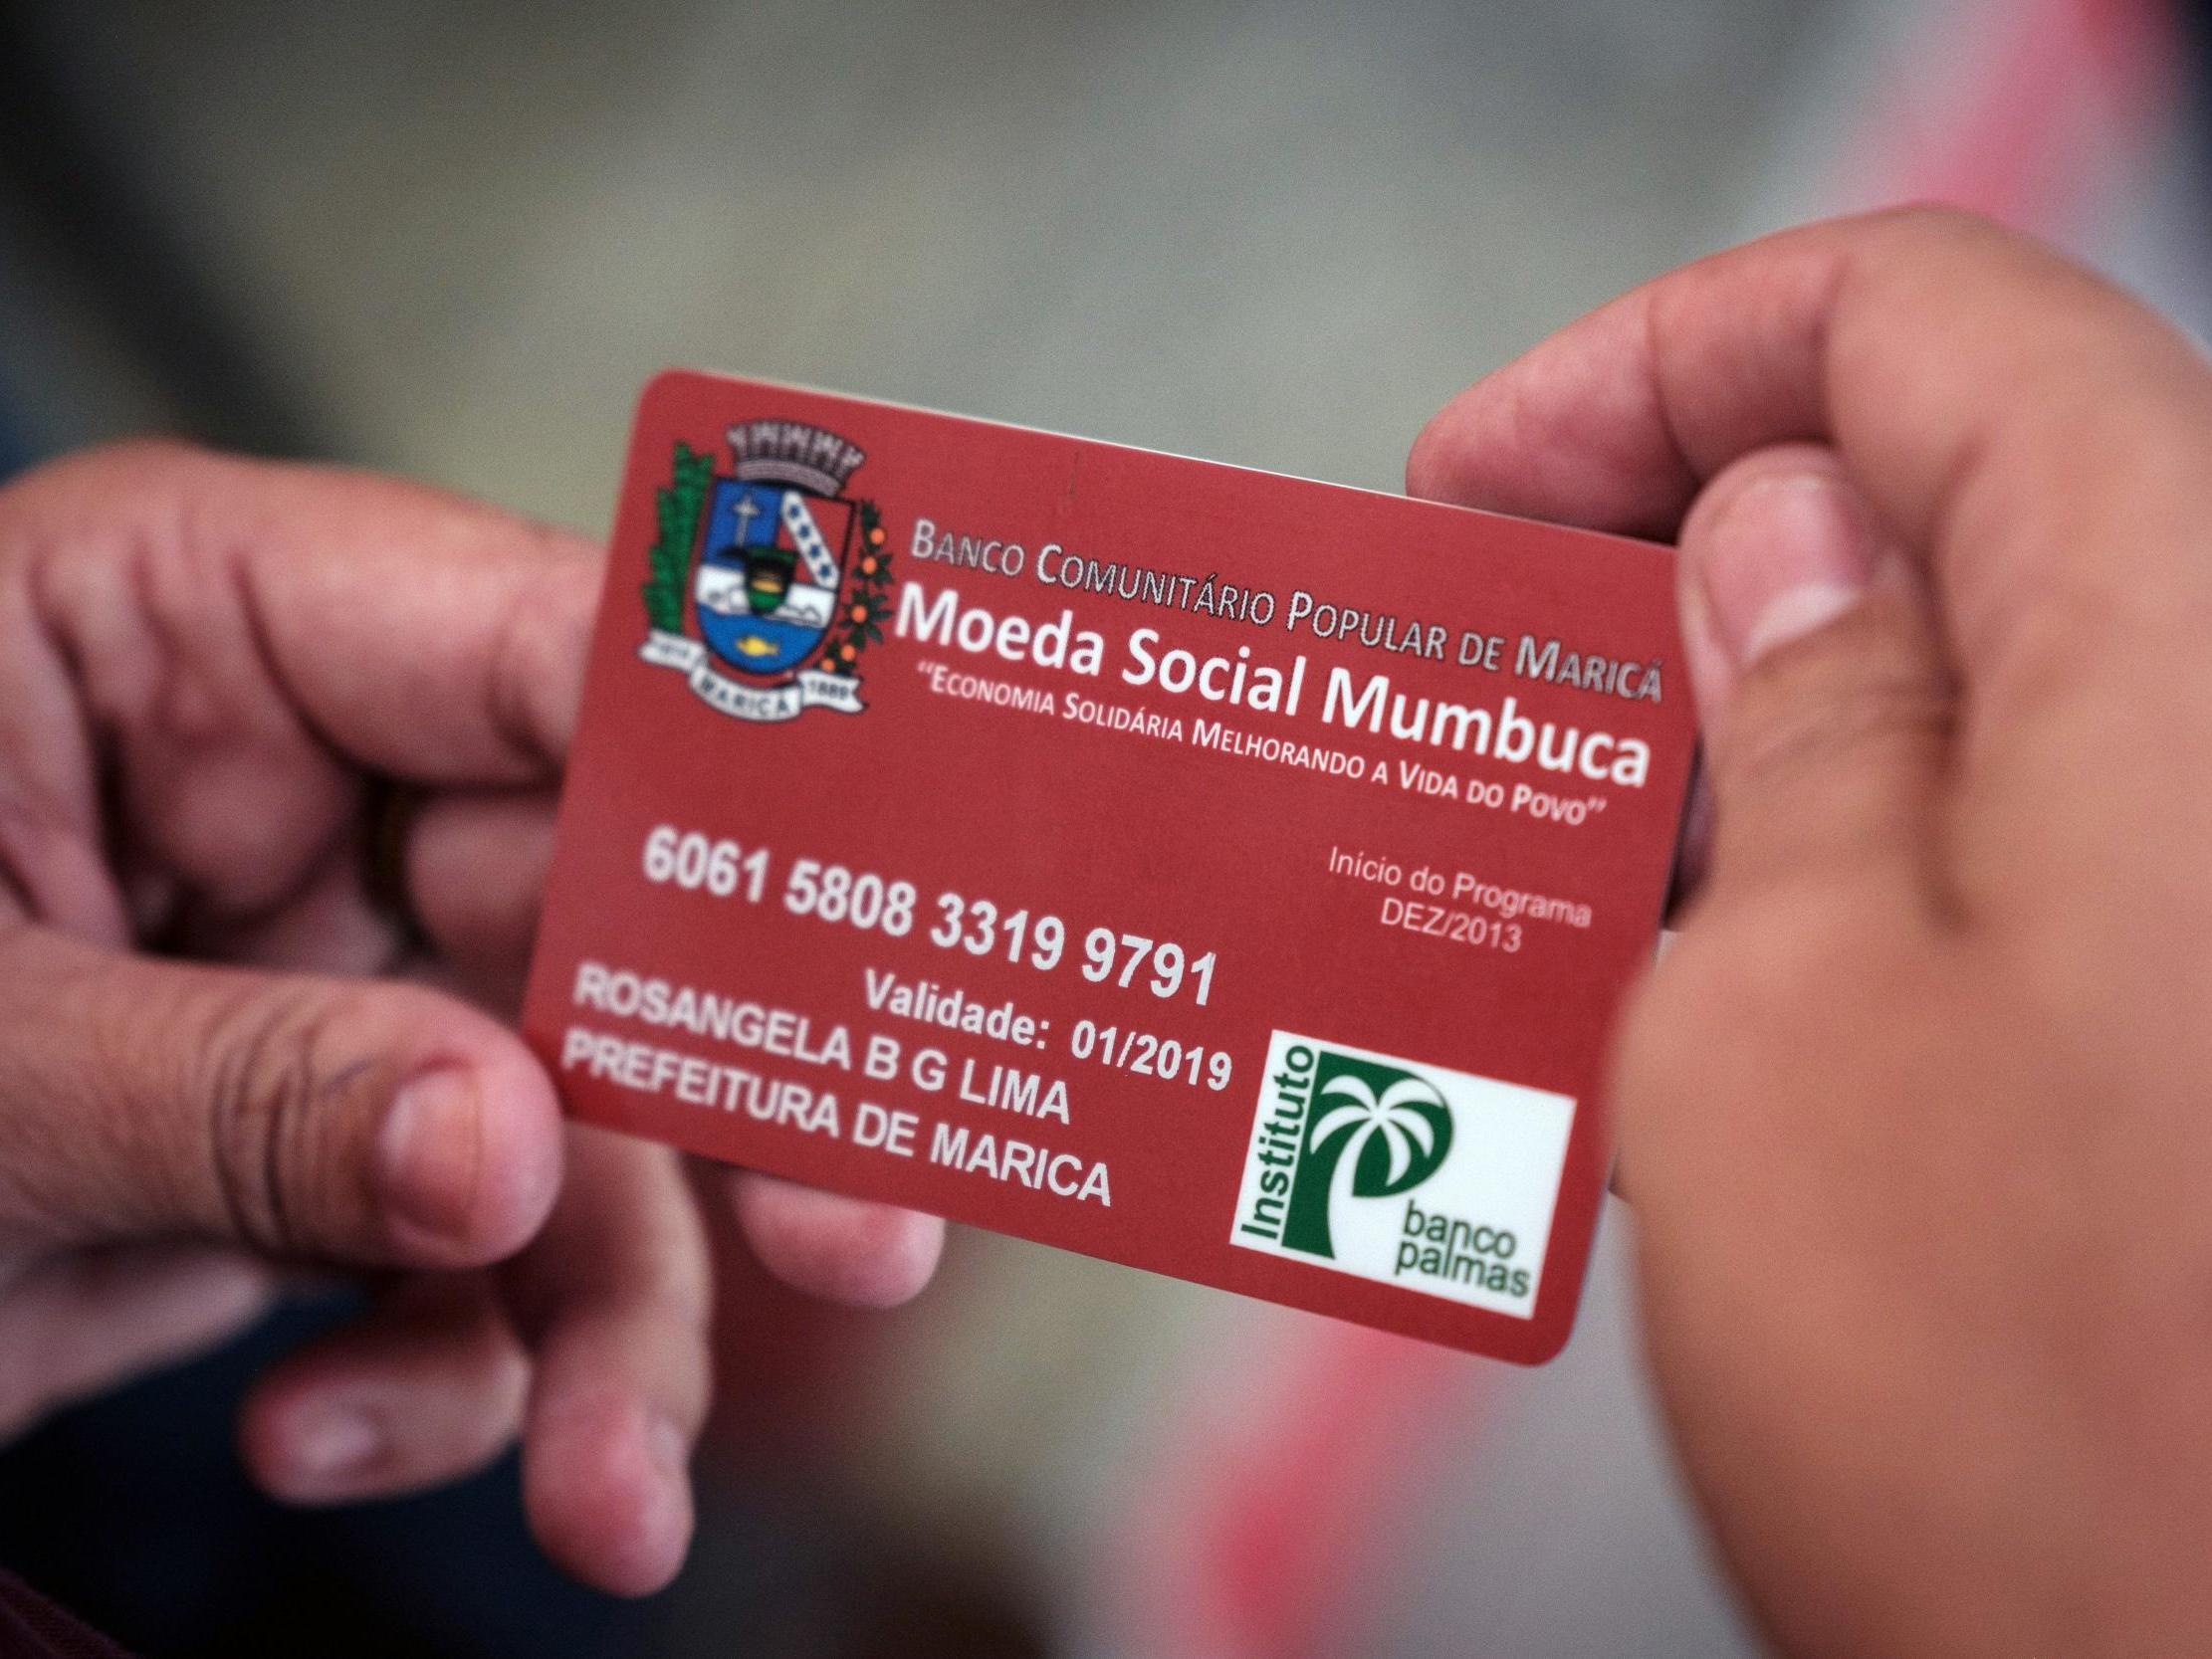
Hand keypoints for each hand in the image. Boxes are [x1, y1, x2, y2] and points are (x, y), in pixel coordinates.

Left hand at [0, 443, 943, 1594]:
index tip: (899, 893)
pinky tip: (354, 1442)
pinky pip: (461, 1250)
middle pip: (605, 909)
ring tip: (617, 1495)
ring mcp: (316, 969)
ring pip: (559, 1122)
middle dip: (716, 1110)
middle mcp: (289, 778)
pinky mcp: (313, 1136)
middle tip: (858, 1238)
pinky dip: (444, 1375)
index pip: (539, 646)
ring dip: (600, 1322)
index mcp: (189, 626)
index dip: (738, 767)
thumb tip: (503, 1148)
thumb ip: (239, 1091)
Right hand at [1411, 208, 2211, 1654]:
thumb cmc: (2052, 1431)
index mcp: (2180, 628)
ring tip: (1538, 833)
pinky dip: (1839, 862)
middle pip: (1950, 490)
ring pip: (1972, 682)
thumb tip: (1769, 544)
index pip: (1920, 315)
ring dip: (1739, 731)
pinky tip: (1680, 973)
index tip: (1483, 476)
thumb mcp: (1786, 1013)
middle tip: (1479, 656)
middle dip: (1674, 546)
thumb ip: (1782, 719)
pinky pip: (2022, 846)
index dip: (1663, 357)